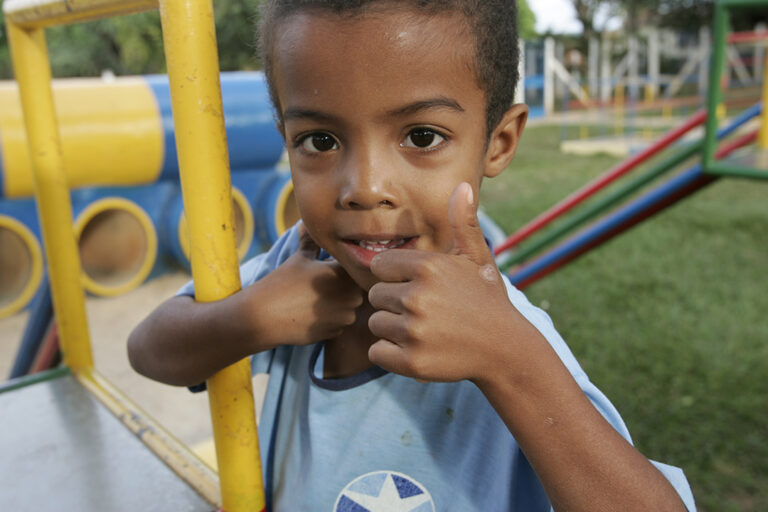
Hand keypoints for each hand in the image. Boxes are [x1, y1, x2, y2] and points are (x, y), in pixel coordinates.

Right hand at [246, 223, 364, 346]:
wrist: (264, 316)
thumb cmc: (282, 282)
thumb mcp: (300, 258)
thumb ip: (311, 240)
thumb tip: (308, 222)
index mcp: (344, 274)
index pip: (357, 267)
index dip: (346, 266)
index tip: (333, 266)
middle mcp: (350, 296)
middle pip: (357, 289)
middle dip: (345, 286)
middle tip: (324, 283)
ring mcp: (343, 317)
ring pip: (349, 308)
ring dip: (339, 303)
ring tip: (317, 298)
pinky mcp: (334, 333)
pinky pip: (339, 324)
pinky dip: (330, 319)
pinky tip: (313, 313)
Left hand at [367, 182, 517, 381]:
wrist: (505, 349)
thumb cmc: (487, 299)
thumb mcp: (477, 259)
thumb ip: (463, 223)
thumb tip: (462, 186)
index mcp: (428, 267)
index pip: (380, 266)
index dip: (396, 277)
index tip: (417, 287)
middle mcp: (417, 297)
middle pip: (375, 296)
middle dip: (394, 304)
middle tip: (425, 312)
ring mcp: (414, 331)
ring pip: (376, 324)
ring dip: (393, 330)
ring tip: (424, 331)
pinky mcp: (411, 361)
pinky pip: (377, 352)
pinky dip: (391, 354)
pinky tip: (417, 350)